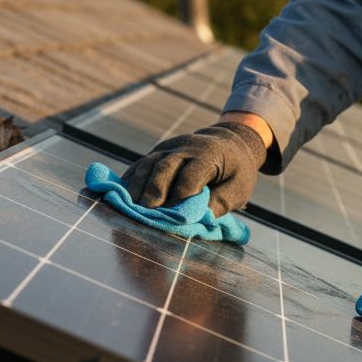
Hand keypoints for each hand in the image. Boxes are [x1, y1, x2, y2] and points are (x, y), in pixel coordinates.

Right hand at [121, 121, 266, 216]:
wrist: (229, 141)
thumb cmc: (236, 171)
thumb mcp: (238, 188)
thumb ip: (219, 203)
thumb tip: (197, 221)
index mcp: (209, 154)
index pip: (190, 176)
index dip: (180, 197)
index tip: (173, 218)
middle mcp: (185, 146)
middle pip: (164, 167)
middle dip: (153, 193)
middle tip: (146, 216)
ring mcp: (168, 147)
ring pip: (147, 164)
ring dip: (137, 188)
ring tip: (131, 210)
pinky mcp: (157, 151)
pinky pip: (140, 164)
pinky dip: (130, 181)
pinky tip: (122, 197)